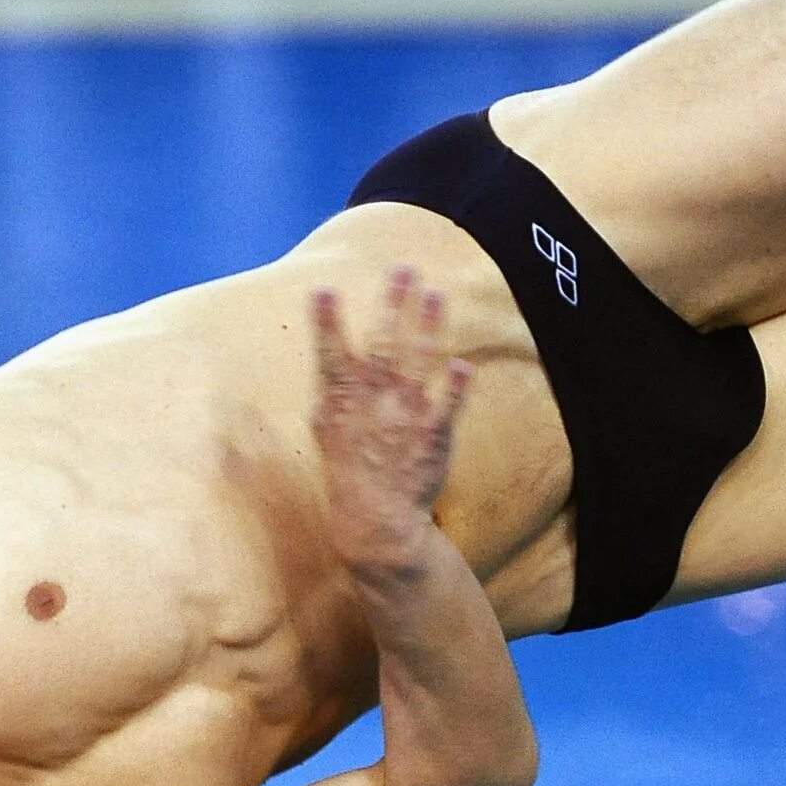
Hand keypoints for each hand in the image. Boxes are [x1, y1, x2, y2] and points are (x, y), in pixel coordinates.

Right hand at [311, 269, 473, 576]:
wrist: (377, 517)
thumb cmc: (348, 469)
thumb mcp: (324, 430)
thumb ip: (328, 391)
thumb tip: (326, 358)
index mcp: (343, 400)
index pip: (332, 355)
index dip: (327, 323)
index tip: (324, 289)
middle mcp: (374, 402)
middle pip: (383, 343)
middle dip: (393, 303)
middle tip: (404, 268)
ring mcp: (406, 416)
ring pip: (418, 362)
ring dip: (428, 326)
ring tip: (436, 293)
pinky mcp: (435, 433)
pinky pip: (448, 404)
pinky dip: (454, 385)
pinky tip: (461, 364)